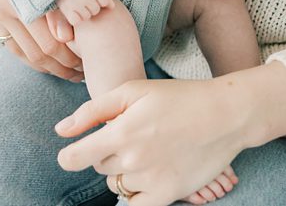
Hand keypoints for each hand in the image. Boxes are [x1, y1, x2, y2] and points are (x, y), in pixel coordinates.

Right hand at [0, 0, 83, 80]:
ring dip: (49, 66)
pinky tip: (46, 59)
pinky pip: (10, 45)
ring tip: (70, 70)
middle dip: (65, 65)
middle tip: (85, 71)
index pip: (51, 43)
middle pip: (39, 53)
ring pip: (24, 53)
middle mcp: (3, 9)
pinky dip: (29, 57)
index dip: (74, 56)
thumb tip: (70, 31)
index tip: (91, 61)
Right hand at [55, 0, 112, 25]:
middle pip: (96, 10)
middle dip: (90, 5)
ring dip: (82, 12)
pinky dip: (74, 17)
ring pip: (87, 16)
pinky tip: (71, 9)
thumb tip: (112, 8)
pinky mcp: (65, 8)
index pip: (105, 1)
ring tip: (75, 1)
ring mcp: (75, 2)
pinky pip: (76, 21)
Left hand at [56, 78, 248, 205]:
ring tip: (144, 151)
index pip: (75, 158)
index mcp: (120, 133)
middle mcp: (133, 161)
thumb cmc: (175, 97)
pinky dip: (134, 195)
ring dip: (122, 171)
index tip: (70, 155)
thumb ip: (91, 111)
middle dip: (106, 153)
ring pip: (117, 184)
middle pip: (100, 166)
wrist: (224, 115)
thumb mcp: (130, 91)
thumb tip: (61, 131)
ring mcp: (152, 180)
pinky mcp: (170, 194)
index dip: (68, 157)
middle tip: (130, 136)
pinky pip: (137, 205)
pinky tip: (142, 178)